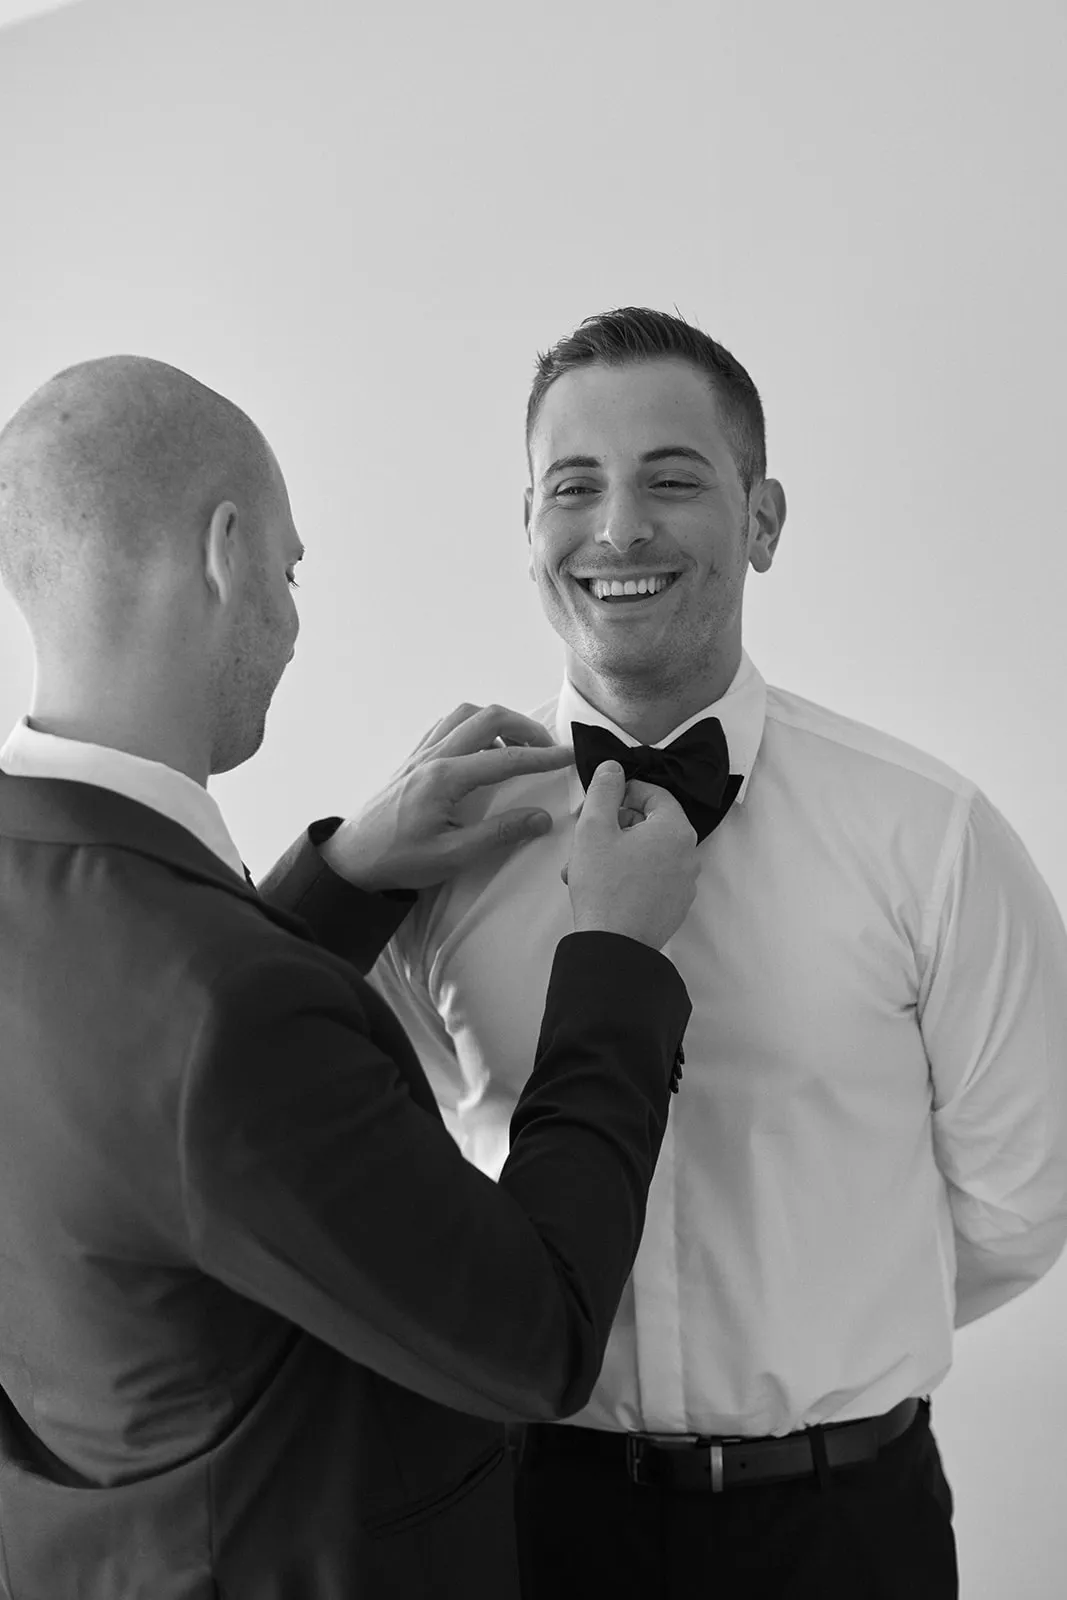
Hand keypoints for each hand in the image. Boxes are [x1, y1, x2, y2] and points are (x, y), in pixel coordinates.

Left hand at [320, 703, 574, 891]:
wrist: (352, 860)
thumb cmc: (399, 861)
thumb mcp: (452, 856)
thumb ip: (500, 834)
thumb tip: (542, 818)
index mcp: (445, 778)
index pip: (506, 759)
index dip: (543, 757)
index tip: (570, 756)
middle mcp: (433, 756)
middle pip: (488, 717)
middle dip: (525, 727)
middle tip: (547, 749)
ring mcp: (420, 753)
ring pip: (466, 714)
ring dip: (498, 722)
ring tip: (517, 748)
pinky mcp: (413, 758)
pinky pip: (447, 725)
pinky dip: (472, 727)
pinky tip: (482, 750)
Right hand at [565, 761, 700, 949]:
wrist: (614, 946)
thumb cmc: (604, 885)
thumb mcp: (594, 828)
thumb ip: (605, 790)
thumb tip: (614, 768)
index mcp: (675, 830)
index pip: (653, 794)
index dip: (622, 793)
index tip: (598, 806)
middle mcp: (688, 855)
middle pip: (650, 825)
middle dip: (614, 828)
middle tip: (584, 841)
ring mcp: (684, 884)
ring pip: (647, 854)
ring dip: (615, 854)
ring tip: (581, 869)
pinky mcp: (674, 907)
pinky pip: (651, 879)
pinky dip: (628, 876)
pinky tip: (600, 888)